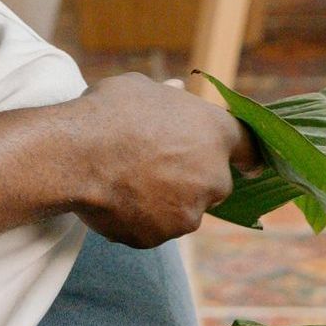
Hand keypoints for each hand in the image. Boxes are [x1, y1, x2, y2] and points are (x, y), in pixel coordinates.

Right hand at [68, 73, 258, 248]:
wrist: (76, 155)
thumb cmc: (109, 112)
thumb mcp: (142, 88)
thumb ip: (167, 97)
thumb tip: (177, 92)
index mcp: (215, 133)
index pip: (249, 147)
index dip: (245, 154)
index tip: (249, 164)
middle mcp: (212, 177)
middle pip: (212, 182)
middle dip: (191, 177)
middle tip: (154, 163)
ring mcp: (188, 213)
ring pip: (182, 209)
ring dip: (164, 200)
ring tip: (125, 178)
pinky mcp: (159, 237)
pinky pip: (152, 228)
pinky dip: (139, 218)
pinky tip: (113, 197)